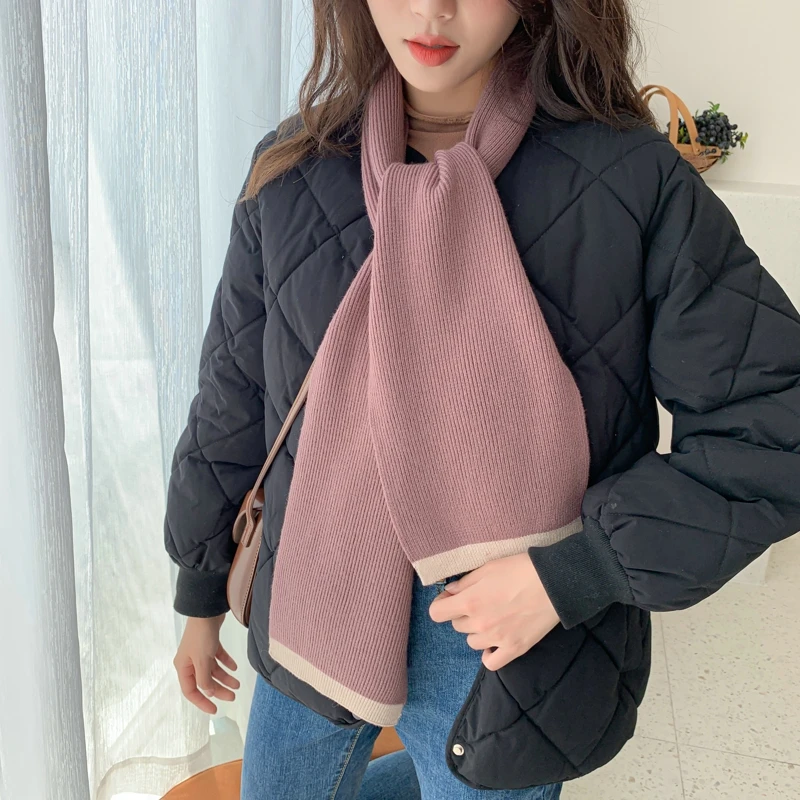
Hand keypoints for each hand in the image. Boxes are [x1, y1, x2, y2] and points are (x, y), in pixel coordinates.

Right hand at [173, 614, 239, 713]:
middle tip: (233, 696)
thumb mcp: (202, 661)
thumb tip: (208, 693)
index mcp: (183, 667)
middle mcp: (190, 661)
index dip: (202, 702)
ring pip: (213, 670)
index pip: (190, 691)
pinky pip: (218, 657)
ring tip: (238, 684)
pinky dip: (226, 662)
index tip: (215, 710)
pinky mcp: (210, 642)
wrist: (206, 610)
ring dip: (225, 677)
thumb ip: (204, 679)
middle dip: (219, 690)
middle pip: (205, 681)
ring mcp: (200, 652)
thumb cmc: (201, 636)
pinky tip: (235, 667)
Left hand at [428, 552, 560, 670]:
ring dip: (477, 631)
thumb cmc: (520, 570)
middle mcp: (479, 624)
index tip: (450, 599)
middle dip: (463, 614)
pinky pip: (491, 662)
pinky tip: (494, 642)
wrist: (553, 584)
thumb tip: (450, 591)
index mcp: (470, 601)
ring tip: (491, 619)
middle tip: (479, 603)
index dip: (441, 604)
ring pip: (472, 642)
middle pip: (456, 626)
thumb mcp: (488, 567)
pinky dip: (489, 654)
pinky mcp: (514, 649)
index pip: (437, 613)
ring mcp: (496, 639)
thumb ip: (465, 582)